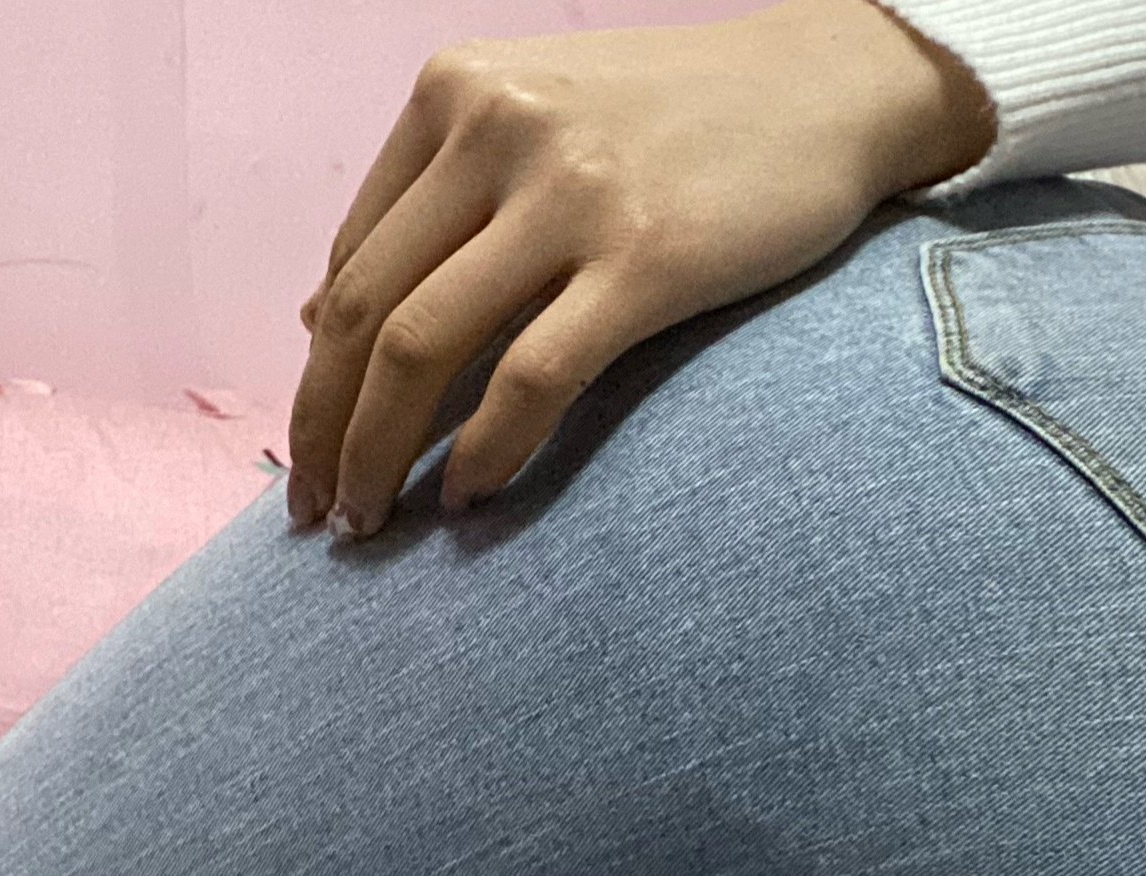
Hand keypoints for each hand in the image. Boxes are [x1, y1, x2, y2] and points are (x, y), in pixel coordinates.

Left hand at [286, 0, 993, 536]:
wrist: (832, 86)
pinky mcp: (645, 258)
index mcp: (453, 95)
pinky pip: (532, 377)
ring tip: (369, 521)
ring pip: (422, 347)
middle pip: (362, 311)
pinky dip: (487, 451)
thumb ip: (435, 204)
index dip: (315, 374)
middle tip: (316, 511)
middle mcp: (494, 130)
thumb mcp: (537, 124)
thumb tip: (320, 316)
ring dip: (378, 454)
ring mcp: (570, 194)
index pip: (349, 261)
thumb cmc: (682, 123)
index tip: (313, 452)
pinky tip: (470, 501)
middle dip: (322, 430)